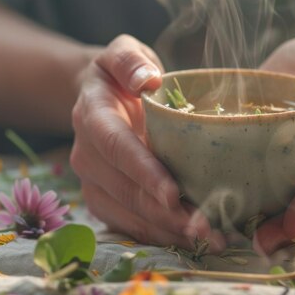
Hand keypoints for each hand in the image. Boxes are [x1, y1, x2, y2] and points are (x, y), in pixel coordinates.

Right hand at [70, 35, 224, 251]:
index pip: (117, 147)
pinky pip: (128, 224)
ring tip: (209, 239)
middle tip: (206, 227)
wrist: (99, 98)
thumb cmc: (122, 75)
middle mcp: (86, 154)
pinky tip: (190, 241)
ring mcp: (92, 181)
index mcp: (92, 116)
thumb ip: (130, 60)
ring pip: (127, 213)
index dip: (144, 172)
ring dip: (166, 230)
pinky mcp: (102, 199)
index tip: (173, 193)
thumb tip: (148, 80)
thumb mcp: (123, 53)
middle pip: (125, 189)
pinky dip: (158, 235)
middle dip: (165, 212)